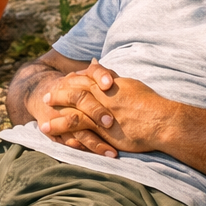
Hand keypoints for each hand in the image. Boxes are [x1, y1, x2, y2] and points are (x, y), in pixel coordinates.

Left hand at [39, 61, 173, 154]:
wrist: (162, 120)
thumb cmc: (152, 105)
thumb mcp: (132, 86)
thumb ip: (116, 79)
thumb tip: (105, 72)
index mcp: (109, 85)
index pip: (85, 79)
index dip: (73, 81)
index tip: (63, 82)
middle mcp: (102, 95)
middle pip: (74, 92)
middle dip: (59, 94)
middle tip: (47, 97)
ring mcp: (100, 112)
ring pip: (72, 109)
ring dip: (56, 114)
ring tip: (43, 121)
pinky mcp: (101, 128)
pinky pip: (77, 127)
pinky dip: (63, 129)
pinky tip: (52, 133)